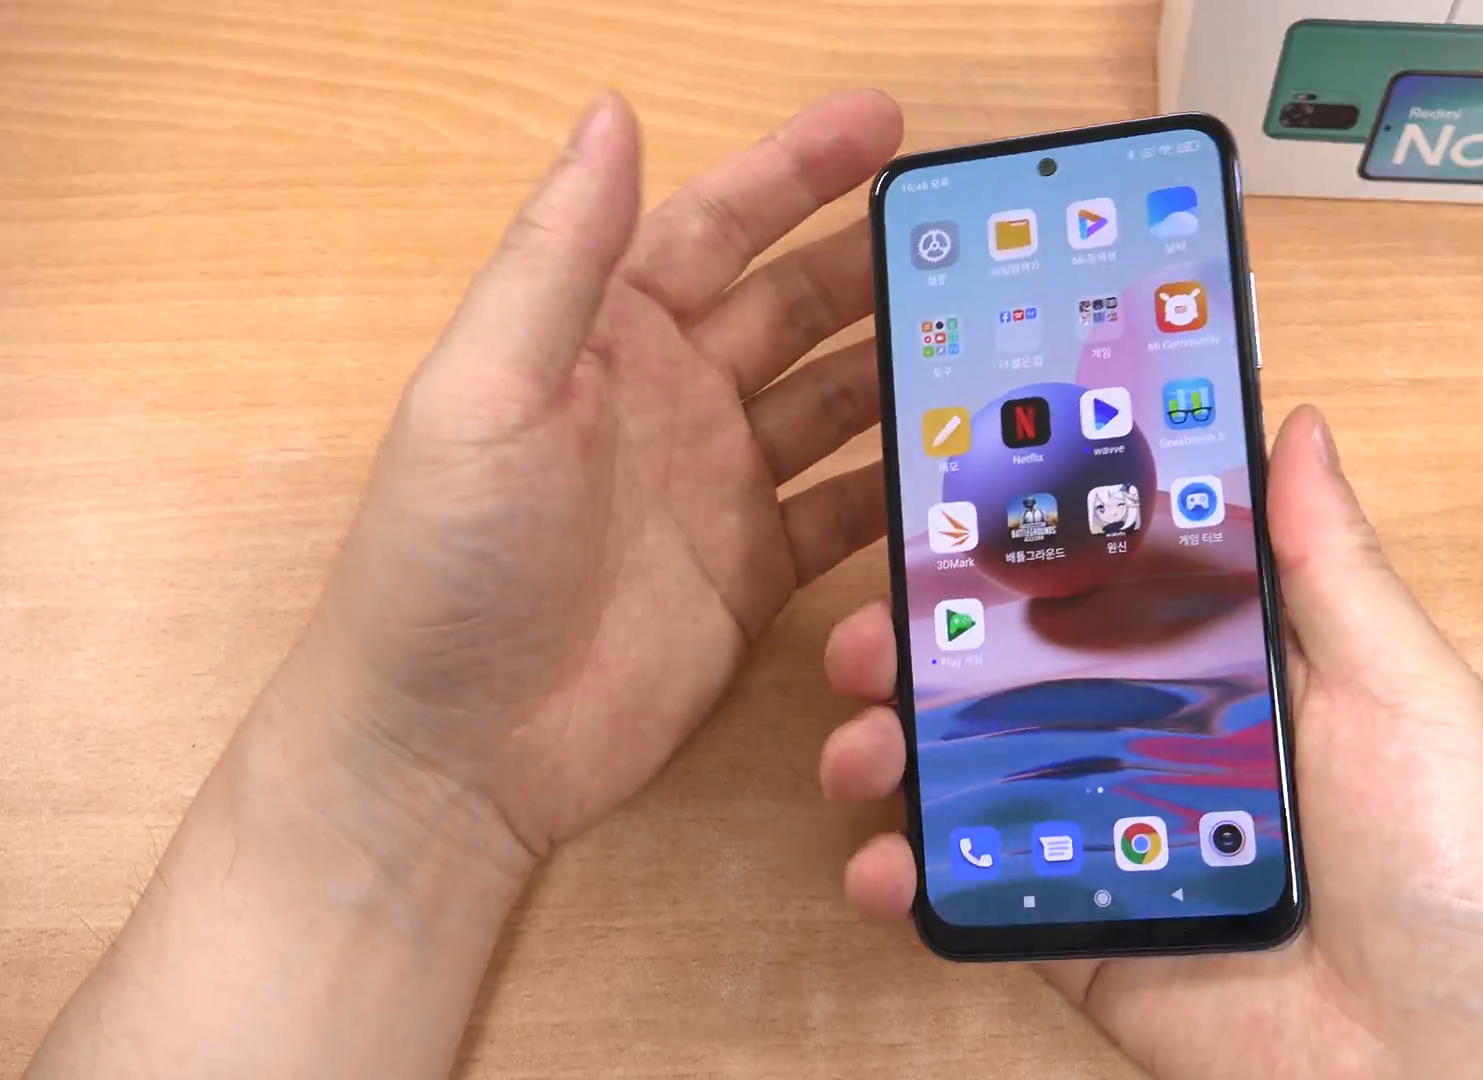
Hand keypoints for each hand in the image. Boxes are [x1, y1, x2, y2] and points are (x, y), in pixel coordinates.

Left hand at [290, 89, 903, 858]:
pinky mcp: (754, 577)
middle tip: (975, 239)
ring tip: (993, 339)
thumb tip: (614, 111)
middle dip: (876, 265)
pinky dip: (901, 486)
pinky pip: (845, 512)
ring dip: (903, 367)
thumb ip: (562, 257)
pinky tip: (963, 467)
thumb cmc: (449, 565)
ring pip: (835, 403)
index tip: (887, 126)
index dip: (796, 170)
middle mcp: (669, 400)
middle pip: (794, 308)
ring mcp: (717, 490)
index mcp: (601, 339)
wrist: (452, 755)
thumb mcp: (490, 394)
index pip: (714, 228)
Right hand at [818, 407, 1482, 1078]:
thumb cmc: (1451, 867)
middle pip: (1015, 669)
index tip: (949, 494)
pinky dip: (909, 877)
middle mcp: (1156, 736)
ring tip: (857, 747)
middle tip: (868, 635)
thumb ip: (1332, 569)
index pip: (1109, 576)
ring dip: (893, 747)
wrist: (1438, 1064)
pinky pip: (976, 890)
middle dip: (923, 642)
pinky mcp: (1079, 928)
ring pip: (974, 770)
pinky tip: (881, 864)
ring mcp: (1108, 833)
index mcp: (1229, 665)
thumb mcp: (1405, 694)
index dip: (1027, 534)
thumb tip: (1297, 427)